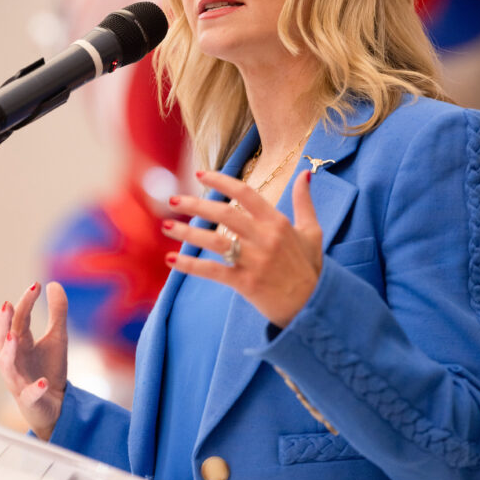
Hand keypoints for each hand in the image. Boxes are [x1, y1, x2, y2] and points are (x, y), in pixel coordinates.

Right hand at [0, 281, 67, 439]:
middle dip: (3, 324)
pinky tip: (42, 382)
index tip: (36, 285)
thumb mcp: (57, 338)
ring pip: (6, 367)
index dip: (25, 303)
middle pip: (3, 340)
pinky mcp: (30, 401)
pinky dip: (33, 389)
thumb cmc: (49, 369)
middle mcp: (14, 360)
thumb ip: (57, 312)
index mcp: (20, 344)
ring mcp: (19, 381)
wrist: (56, 405)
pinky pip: (29, 395)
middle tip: (7, 306)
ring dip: (8, 353)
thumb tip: (54, 283)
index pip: (18, 320)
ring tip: (14, 338)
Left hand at [161, 169, 322, 327]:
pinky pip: (212, 271)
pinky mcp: (245, 282)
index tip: (200, 174)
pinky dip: (191, 265)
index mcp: (277, 222)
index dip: (221, 181)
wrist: (313, 306)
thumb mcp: (312, 231)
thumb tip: (305, 172)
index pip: (245, 194)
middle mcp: (264, 238)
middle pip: (224, 214)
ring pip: (214, 241)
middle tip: (173, 200)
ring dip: (187, 232)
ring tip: (166, 225)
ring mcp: (254, 261)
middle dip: (196, 204)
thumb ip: (304, 201)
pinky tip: (171, 259)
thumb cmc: (310, 268)